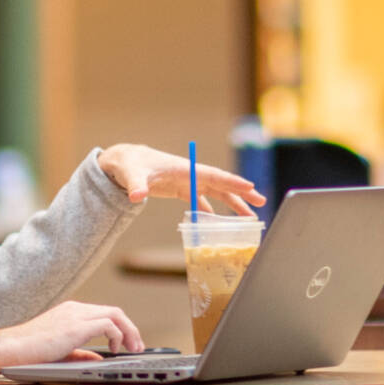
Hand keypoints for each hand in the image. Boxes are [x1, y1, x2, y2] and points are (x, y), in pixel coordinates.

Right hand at [0, 300, 142, 368]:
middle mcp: (75, 309)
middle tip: (138, 347)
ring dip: (129, 332)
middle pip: (115, 311)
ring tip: (133, 349)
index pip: (105, 313)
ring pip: (115, 315)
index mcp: (71, 312)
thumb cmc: (28, 352)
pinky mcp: (75, 327)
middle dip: (131, 329)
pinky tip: (115, 349)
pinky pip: (108, 325)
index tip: (129, 343)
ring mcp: (75, 315)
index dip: (122, 327)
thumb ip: (81, 353)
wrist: (9, 349)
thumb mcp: (60, 351)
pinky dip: (117, 336)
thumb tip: (99, 358)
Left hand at [97, 144, 264, 214]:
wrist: (123, 162)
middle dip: (241, 193)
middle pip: (221, 184)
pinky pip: (201, 199)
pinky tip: (217, 222)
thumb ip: (135, 186)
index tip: (250, 186)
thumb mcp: (132, 175)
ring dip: (231, 203)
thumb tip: (136, 197)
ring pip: (215, 192)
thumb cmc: (128, 164)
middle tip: (261, 202)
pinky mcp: (180, 188)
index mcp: (184, 169)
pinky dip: (211, 210)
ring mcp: (186, 181)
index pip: (213, 175)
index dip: (231, 182)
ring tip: (248, 217)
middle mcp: (189, 174)